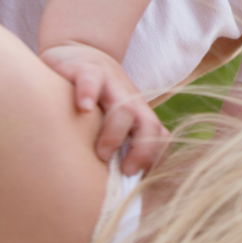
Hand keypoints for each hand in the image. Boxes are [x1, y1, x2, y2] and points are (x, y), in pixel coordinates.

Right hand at [40, 42, 167, 174]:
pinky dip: (87, 93)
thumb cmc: (97, 97)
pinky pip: (91, 80)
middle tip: (123, 170)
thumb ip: (118, 145)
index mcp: (137, 114)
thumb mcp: (112, 119)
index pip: (158, 137)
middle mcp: (128, 99)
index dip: (154, 159)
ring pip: (124, 107)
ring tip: (100, 152)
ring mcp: (109, 83)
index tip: (137, 178)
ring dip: (115, 133)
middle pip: (148, 124)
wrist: (82, 54)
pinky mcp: (85, 69)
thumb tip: (120, 188)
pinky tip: (82, 107)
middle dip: (142, 150)